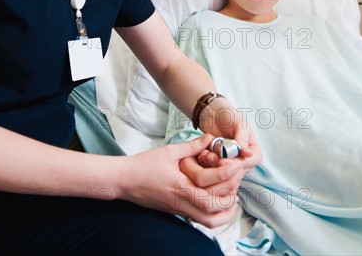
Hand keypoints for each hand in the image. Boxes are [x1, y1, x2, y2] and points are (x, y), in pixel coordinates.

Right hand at [120, 134, 243, 227]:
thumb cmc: (144, 165)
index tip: (235, 166)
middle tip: (237, 181)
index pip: (211, 189)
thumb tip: (211, 138)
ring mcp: (179, 210)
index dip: (226, 177)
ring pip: (208, 222)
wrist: (124, 181)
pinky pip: (200, 219)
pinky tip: (218, 200)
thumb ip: (192, 146)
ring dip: (224, 212)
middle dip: (230, 198)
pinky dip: (214, 214)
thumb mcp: (169, 151)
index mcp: (181, 187)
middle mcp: (181, 203)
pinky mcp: (176, 212)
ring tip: (233, 197)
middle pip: (213, 212)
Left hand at [197, 98, 261, 172]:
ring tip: (205, 153)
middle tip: (210, 156)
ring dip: (212, 164)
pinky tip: (202, 154)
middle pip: (236, 170)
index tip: (224, 161)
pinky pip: (213, 169)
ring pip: (223, 171)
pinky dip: (207, 163)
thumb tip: (249, 154)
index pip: (249, 163)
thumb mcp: (240, 124)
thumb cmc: (231, 116)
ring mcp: (231, 164)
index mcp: (254, 152)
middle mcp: (244, 161)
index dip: (237, 164)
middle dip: (221, 165)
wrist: (214, 114)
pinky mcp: (219, 164)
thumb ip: (242, 139)